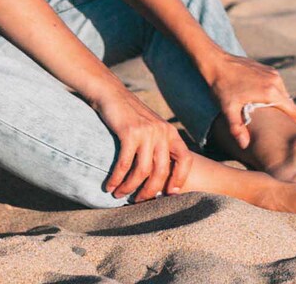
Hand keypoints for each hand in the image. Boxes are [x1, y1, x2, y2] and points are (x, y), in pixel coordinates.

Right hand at [90, 85, 192, 201]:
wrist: (113, 94)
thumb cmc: (131, 117)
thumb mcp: (152, 129)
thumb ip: (158, 148)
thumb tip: (160, 180)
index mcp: (170, 132)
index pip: (185, 159)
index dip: (179, 179)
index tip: (168, 195)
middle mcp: (162, 132)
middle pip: (162, 171)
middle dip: (150, 192)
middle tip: (138, 201)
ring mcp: (147, 132)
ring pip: (143, 171)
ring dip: (130, 188)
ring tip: (119, 194)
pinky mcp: (130, 133)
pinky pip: (125, 164)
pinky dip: (117, 178)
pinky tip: (110, 186)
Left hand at [202, 50, 295, 149]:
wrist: (217, 62)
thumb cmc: (222, 86)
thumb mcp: (228, 109)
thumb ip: (237, 127)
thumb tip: (244, 145)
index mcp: (271, 92)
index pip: (294, 111)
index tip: (291, 134)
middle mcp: (275, 81)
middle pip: (290, 104)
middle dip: (286, 116)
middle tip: (278, 129)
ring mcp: (272, 73)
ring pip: (283, 94)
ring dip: (279, 105)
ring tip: (269, 117)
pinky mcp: (267, 69)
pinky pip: (277, 85)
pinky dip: (274, 95)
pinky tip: (262, 102)